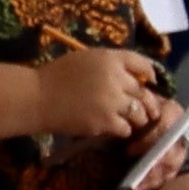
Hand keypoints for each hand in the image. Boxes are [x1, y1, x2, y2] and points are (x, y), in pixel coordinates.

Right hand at [40, 42, 173, 148]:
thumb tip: (132, 77)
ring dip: (138, 119)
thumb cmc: (56, 76)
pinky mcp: (105, 121)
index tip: (151, 82)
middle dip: (148, 104)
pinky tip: (115, 129)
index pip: (142, 63)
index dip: (150, 74)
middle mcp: (115, 78)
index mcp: (110, 58)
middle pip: (144, 93)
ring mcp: (112, 101)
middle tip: (148, 111)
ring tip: (132, 122)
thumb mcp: (85, 59)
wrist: (37, 97)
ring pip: (139, 113)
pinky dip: (123, 130)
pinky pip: (125, 128)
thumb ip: (108, 65)